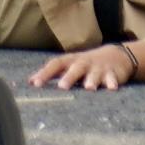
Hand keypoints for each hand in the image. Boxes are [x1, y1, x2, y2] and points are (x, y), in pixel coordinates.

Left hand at [30, 44, 144, 90]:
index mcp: (70, 61)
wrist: (115, 56)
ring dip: (92, 80)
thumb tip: (29, 82)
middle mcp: (83, 63)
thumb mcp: (68, 66)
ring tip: (89, 88)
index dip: (45, 73)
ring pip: (94, 74)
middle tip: (62, 87)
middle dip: (69, 77)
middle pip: (75, 69)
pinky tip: (112, 88)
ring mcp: (99, 68)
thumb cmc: (84, 65)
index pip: (55, 65)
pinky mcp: (113, 74)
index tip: (35, 84)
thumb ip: (51, 73)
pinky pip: (113, 78)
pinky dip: (112, 83)